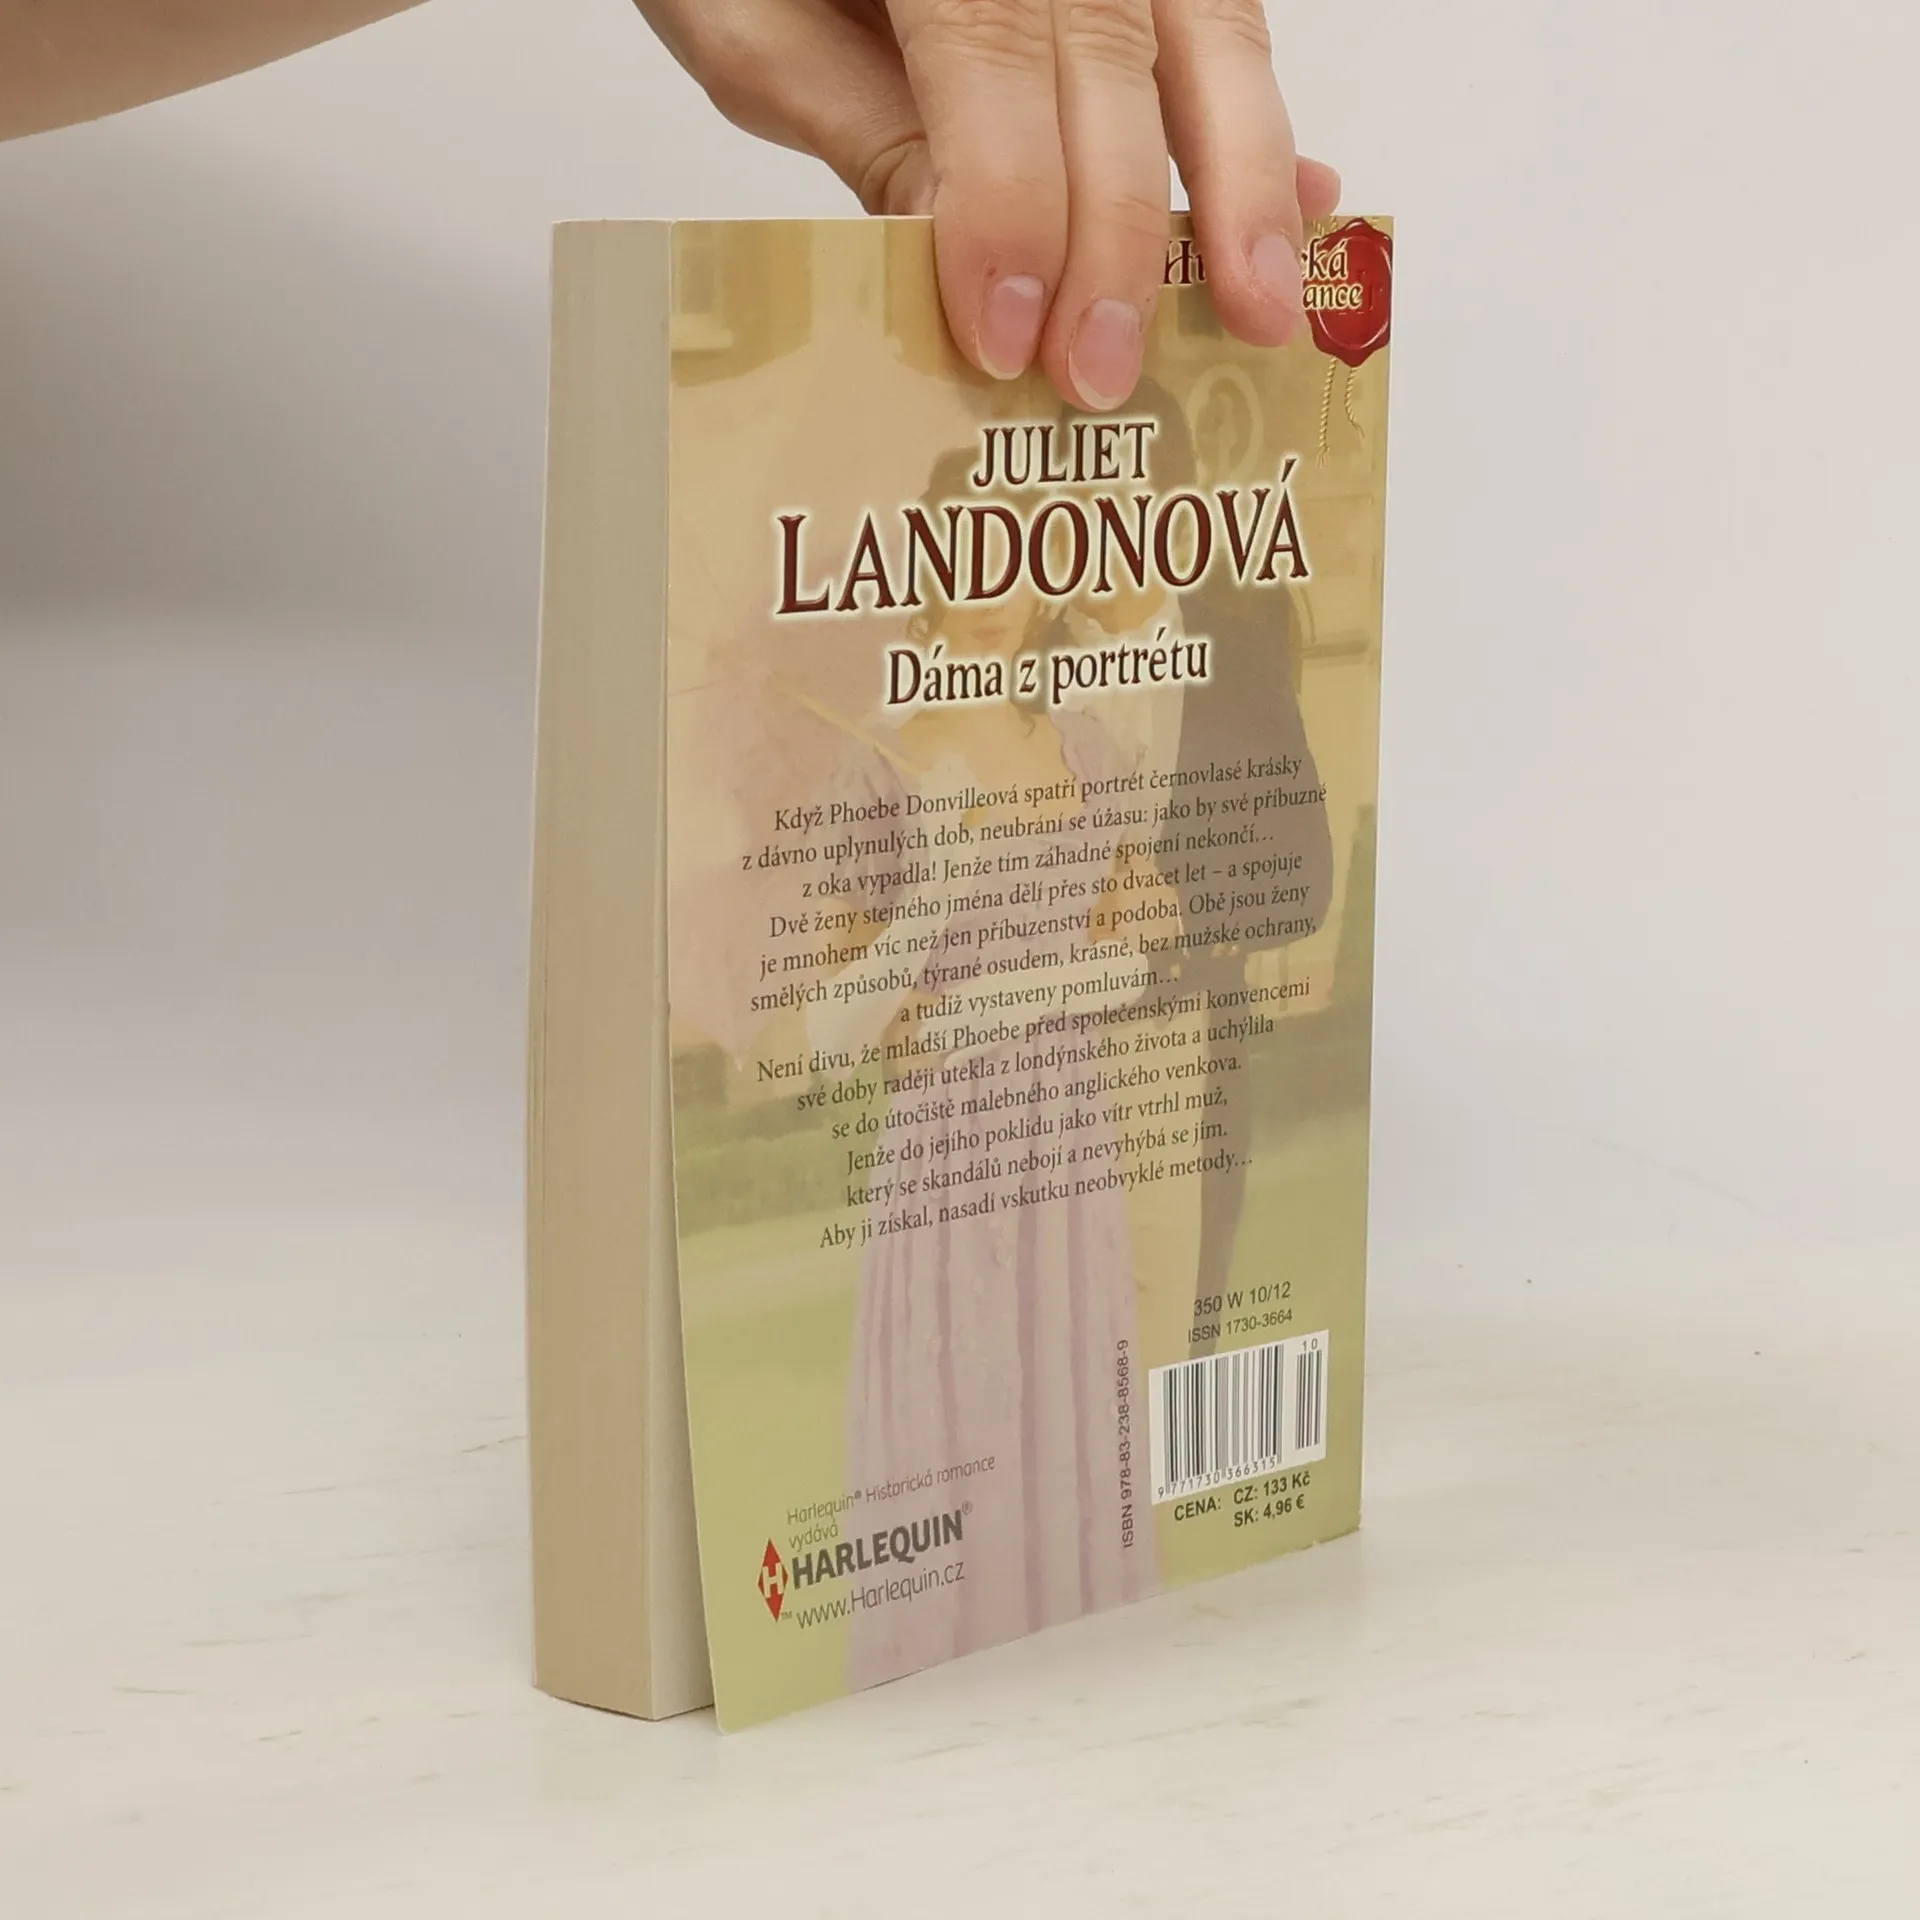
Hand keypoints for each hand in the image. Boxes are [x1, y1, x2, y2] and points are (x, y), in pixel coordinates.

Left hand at [633, 0, 1339, 409]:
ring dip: (1247, 183)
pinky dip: (1263, 128)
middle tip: (1104, 375)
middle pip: (1119, 53)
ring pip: (1213, 32)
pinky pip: (1226, 24)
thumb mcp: (752, 13)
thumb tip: (968, 259)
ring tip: (1263, 310)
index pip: (991, 46)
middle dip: (1119, 233)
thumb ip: (856, 115)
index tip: (1005, 337)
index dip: (1009, 199)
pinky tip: (1307, 207)